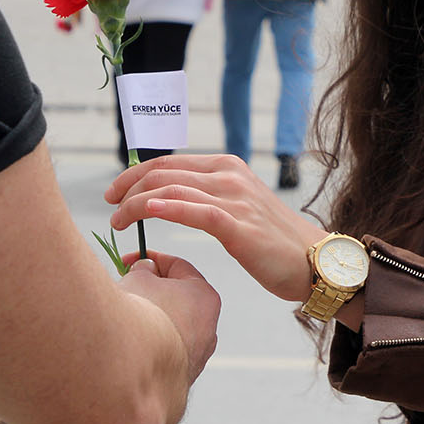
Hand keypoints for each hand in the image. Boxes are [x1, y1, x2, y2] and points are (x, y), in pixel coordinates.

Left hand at [108, 155, 326, 303]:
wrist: (313, 261)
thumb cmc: (273, 240)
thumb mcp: (239, 207)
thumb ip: (209, 197)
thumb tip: (172, 199)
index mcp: (228, 166)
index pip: (169, 162)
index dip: (135, 174)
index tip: (115, 193)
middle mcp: (229, 175)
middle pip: (164, 172)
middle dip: (128, 187)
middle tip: (110, 207)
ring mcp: (235, 198)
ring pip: (171, 189)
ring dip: (136, 204)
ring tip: (119, 221)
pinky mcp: (238, 225)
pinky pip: (194, 211)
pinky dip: (165, 208)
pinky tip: (145, 213)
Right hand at [116, 250, 220, 381]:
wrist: (133, 376)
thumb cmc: (139, 318)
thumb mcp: (137, 279)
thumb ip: (142, 270)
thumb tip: (145, 272)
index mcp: (205, 297)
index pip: (178, 267)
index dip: (150, 260)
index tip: (126, 261)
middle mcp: (208, 328)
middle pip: (175, 299)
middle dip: (147, 290)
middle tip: (122, 288)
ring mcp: (195, 357)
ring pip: (167, 328)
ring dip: (145, 319)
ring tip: (120, 320)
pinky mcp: (178, 379)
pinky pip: (160, 353)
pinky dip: (144, 346)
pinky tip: (124, 348)